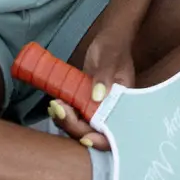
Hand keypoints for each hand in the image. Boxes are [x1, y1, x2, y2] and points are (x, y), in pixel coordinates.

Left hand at [47, 25, 135, 150]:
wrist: (108, 39)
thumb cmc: (114, 46)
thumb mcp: (110, 57)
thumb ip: (105, 75)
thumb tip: (97, 96)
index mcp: (124, 101)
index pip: (116, 129)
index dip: (102, 139)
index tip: (85, 138)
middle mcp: (111, 109)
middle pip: (94, 131)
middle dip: (75, 127)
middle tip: (59, 109)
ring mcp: (97, 106)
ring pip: (81, 126)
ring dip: (66, 121)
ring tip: (55, 105)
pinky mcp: (85, 101)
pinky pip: (74, 115)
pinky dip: (63, 114)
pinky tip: (55, 104)